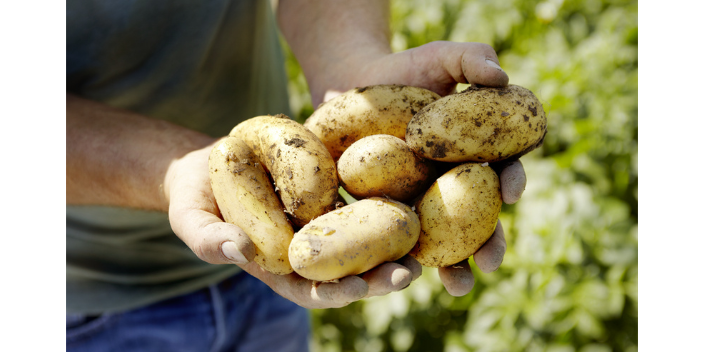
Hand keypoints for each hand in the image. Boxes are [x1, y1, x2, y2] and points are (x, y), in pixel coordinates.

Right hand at [164, 140, 422, 308]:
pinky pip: (365, 197)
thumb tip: (240, 250)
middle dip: (379, 276)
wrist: (210, 162)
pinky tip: (411, 192)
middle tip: (406, 274)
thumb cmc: (195, 197)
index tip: (358, 288)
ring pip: (366, 238)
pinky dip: (387, 200)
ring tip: (420, 244)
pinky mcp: (336, 190)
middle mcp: (311, 249)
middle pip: (350, 270)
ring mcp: (327, 221)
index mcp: (281, 268)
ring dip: (394, 244)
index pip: (314, 290)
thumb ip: (207, 240)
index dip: (337, 293)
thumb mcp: (191, 219)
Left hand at [317, 41, 524, 296]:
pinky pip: (398, 239)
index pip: (503, 171)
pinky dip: (402, 259)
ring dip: (453, 267)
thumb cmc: (404, 71)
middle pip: (479, 220)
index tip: (510, 190)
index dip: (511, 181)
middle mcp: (455, 184)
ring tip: (457, 286)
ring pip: (443, 242)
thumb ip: (472, 58)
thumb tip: (502, 75)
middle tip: (490, 264)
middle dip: (488, 244)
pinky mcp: (389, 212)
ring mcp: (423, 202)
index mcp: (478, 154)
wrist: (354, 86)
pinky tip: (401, 274)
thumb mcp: (439, 56)